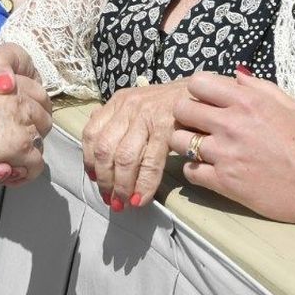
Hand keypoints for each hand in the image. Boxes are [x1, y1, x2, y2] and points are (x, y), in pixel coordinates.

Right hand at [0, 43, 51, 184]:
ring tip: (1, 165)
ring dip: (23, 154)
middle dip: (29, 130)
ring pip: (39, 138)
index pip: (28, 84)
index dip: (25, 104)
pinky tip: (3, 176)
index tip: (14, 119)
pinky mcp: (20, 145)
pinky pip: (36, 164)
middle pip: (41, 111)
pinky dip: (22, 175)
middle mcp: (11, 93)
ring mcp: (19, 118)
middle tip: (8, 145)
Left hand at [81, 80, 191, 210]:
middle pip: (104, 149)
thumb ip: (117, 119)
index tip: (94, 180)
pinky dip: (143, 185)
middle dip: (105, 180)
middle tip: (110, 200)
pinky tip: (141, 199)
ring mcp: (148, 116)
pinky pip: (150, 163)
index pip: (91, 134)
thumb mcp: (140, 102)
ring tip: (124, 203)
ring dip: (121, 186)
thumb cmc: (172, 102)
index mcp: (119, 101)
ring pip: (124, 158)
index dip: (89, 161)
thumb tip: (94, 142)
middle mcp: (129, 107)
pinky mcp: (167, 128)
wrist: (205, 91)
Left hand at [169, 70, 294, 238]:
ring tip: (200, 147)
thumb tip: (235, 76)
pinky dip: (195, 169)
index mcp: (248, 101)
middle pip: (181, 110)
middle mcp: (231, 124)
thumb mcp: (291, 106)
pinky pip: (190, 171)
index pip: (198, 83)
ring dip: (186, 142)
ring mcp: (224, 154)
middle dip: (187, 114)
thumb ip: (260, 87)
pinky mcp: (223, 183)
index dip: (199, 91)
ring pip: (178, 141)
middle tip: (198, 124)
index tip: (206, 101)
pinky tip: (208, 169)